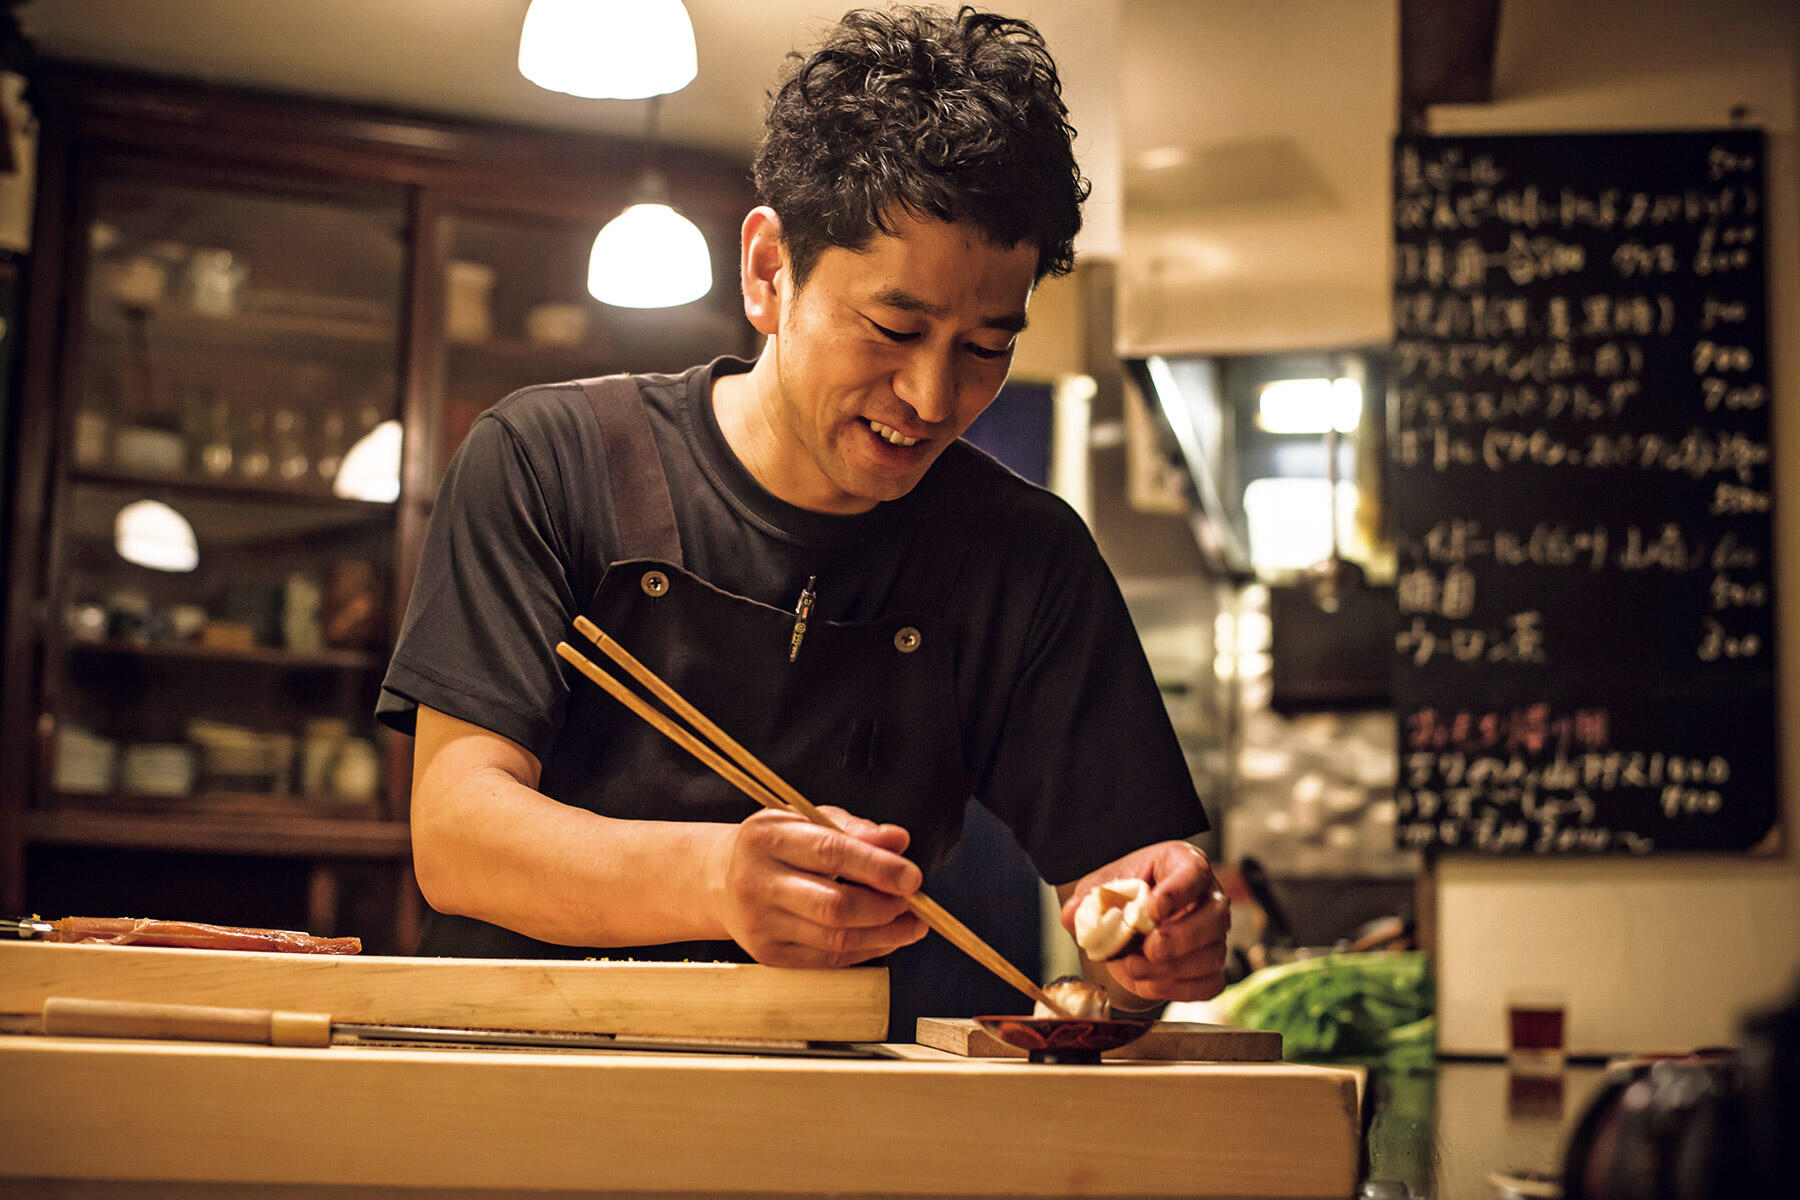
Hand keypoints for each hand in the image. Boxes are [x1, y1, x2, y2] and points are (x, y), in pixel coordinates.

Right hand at [708, 806, 926, 967]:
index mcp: (767, 837)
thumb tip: (898, 840)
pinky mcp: (767, 954)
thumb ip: (854, 829)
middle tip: (914, 901)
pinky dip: (865, 950)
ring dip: (884, 935)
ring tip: (911, 923)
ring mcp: (758, 923)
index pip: (829, 852)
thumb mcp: (807, 820)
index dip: (877, 867)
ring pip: (835, 939)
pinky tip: (884, 937)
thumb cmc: (777, 845)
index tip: (913, 878)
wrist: (720, 879)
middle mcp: (757, 881)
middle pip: (833, 905)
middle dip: (884, 907)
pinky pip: (827, 959)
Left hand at [1061, 841, 1228, 1003]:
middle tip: (1150, 948)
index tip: (1153, 910)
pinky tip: (1149, 983)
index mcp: (1185, 866)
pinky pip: (1208, 985)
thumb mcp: (1103, 887)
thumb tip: (1073, 915)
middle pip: (1215, 917)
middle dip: (1182, 937)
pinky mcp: (1209, 968)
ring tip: (1134, 967)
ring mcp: (1213, 936)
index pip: (1193, 873)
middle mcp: (1207, 899)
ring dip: (1171, 969)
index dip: (1177, 892)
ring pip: (1211, 956)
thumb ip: (1088, 900)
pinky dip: (1178, 990)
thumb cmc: (1126, 894)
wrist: (1130, 919)